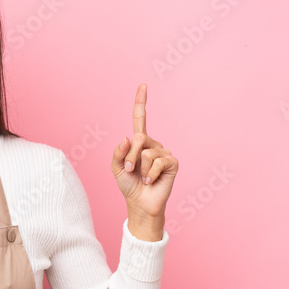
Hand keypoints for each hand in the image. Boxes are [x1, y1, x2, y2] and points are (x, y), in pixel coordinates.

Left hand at [111, 84, 177, 235]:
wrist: (140, 203)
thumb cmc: (128, 185)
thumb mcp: (116, 168)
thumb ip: (118, 153)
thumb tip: (127, 138)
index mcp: (139, 143)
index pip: (140, 118)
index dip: (141, 102)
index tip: (143, 85)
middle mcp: (153, 144)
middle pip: (138, 138)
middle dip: (130, 157)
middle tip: (129, 171)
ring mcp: (164, 152)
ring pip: (147, 153)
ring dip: (139, 168)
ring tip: (142, 178)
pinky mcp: (172, 163)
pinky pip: (158, 162)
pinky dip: (150, 174)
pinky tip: (151, 181)